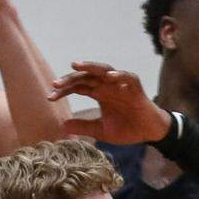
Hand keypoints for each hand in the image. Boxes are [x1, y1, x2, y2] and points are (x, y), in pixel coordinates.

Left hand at [48, 62, 171, 144]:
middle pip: (86, 76)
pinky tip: (109, 76)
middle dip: (70, 79)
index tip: (50, 97)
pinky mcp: (136, 87)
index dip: (63, 90)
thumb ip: (84, 127)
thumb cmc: (127, 129)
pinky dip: (119, 75)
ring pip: (104, 70)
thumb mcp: (101, 130)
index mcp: (98, 93)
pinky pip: (127, 77)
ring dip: (90, 67)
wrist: (149, 133)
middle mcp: (107, 86)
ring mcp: (121, 85)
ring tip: (76, 65)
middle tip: (55, 83)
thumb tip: (62, 126)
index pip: (77, 87)